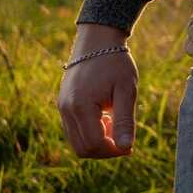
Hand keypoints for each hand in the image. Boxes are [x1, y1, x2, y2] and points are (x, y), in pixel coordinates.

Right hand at [56, 23, 136, 157]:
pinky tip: (105, 119)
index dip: (112, 151)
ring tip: (115, 123)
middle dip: (104, 150)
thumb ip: (125, 121)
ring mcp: (62, 108)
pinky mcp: (63, 105)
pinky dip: (90, 132)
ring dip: (97, 142)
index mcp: (81, 107)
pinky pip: (73, 130)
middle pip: (82, 148)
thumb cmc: (116, 64)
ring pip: (76, 142)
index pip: (93, 144)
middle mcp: (66, 110)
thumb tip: (126, 148)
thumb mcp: (126, 91)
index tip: (130, 146)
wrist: (97, 42)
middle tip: (124, 139)